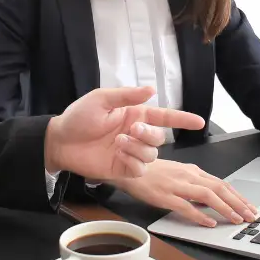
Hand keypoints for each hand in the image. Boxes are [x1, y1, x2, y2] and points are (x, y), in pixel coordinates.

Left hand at [45, 86, 204, 181]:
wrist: (60, 141)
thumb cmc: (78, 117)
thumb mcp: (101, 99)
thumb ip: (127, 95)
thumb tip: (151, 90)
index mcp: (134, 115)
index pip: (165, 117)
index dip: (183, 119)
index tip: (200, 122)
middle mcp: (136, 134)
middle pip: (160, 138)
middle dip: (149, 134)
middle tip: (131, 130)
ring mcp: (130, 153)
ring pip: (152, 154)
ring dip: (138, 148)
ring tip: (118, 142)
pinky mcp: (123, 169)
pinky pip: (140, 169)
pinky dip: (133, 162)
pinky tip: (118, 155)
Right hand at [112, 160, 257, 227]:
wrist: (127, 166)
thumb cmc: (150, 171)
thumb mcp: (177, 173)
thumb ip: (195, 184)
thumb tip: (212, 197)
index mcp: (192, 171)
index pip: (222, 183)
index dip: (238, 196)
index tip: (249, 206)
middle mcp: (188, 176)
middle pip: (219, 188)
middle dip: (238, 203)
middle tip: (251, 215)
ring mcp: (176, 186)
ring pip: (207, 196)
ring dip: (225, 208)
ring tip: (237, 219)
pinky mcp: (164, 196)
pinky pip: (185, 206)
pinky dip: (199, 215)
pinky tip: (209, 223)